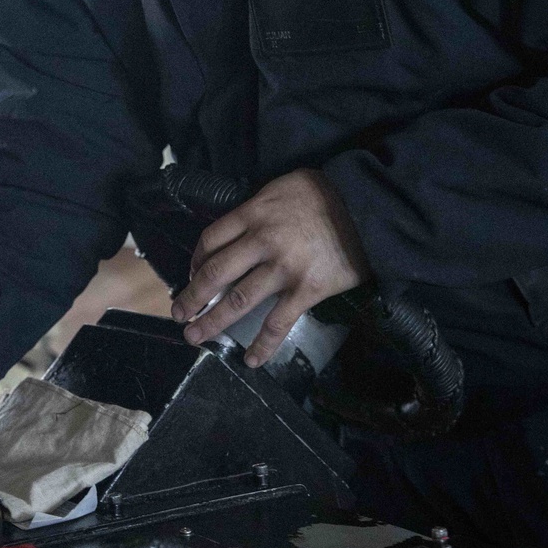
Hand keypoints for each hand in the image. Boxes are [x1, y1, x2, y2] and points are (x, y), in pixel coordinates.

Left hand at [171, 169, 369, 367]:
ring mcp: (283, 268)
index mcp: (254, 213)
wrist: (369, 206)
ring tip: (194, 337)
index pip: (211, 240)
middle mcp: (262, 241)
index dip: (195, 260)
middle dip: (191, 296)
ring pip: (237, 300)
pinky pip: (278, 323)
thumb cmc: (326, 194)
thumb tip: (242, 228)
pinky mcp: (307, 289)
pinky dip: (262, 344)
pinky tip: (251, 360)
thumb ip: (258, 208)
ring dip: (211, 322)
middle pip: (215, 272)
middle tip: (178, 313)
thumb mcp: (282, 187)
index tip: (192, 274)